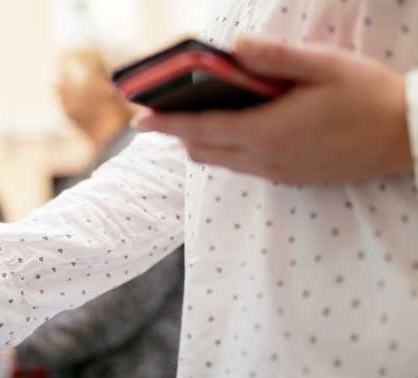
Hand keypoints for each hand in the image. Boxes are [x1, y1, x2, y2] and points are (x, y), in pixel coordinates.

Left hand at [134, 36, 412, 184]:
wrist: (410, 138)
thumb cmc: (370, 96)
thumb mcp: (325, 66)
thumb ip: (276, 57)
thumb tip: (236, 48)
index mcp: (268, 131)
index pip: (200, 129)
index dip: (165, 123)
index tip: (137, 117)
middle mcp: (267, 158)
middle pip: (203, 150)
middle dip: (178, 133)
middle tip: (164, 111)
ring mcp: (279, 173)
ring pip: (221, 161)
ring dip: (203, 141)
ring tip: (198, 116)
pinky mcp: (291, 179)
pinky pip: (244, 167)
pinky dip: (228, 149)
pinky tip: (240, 127)